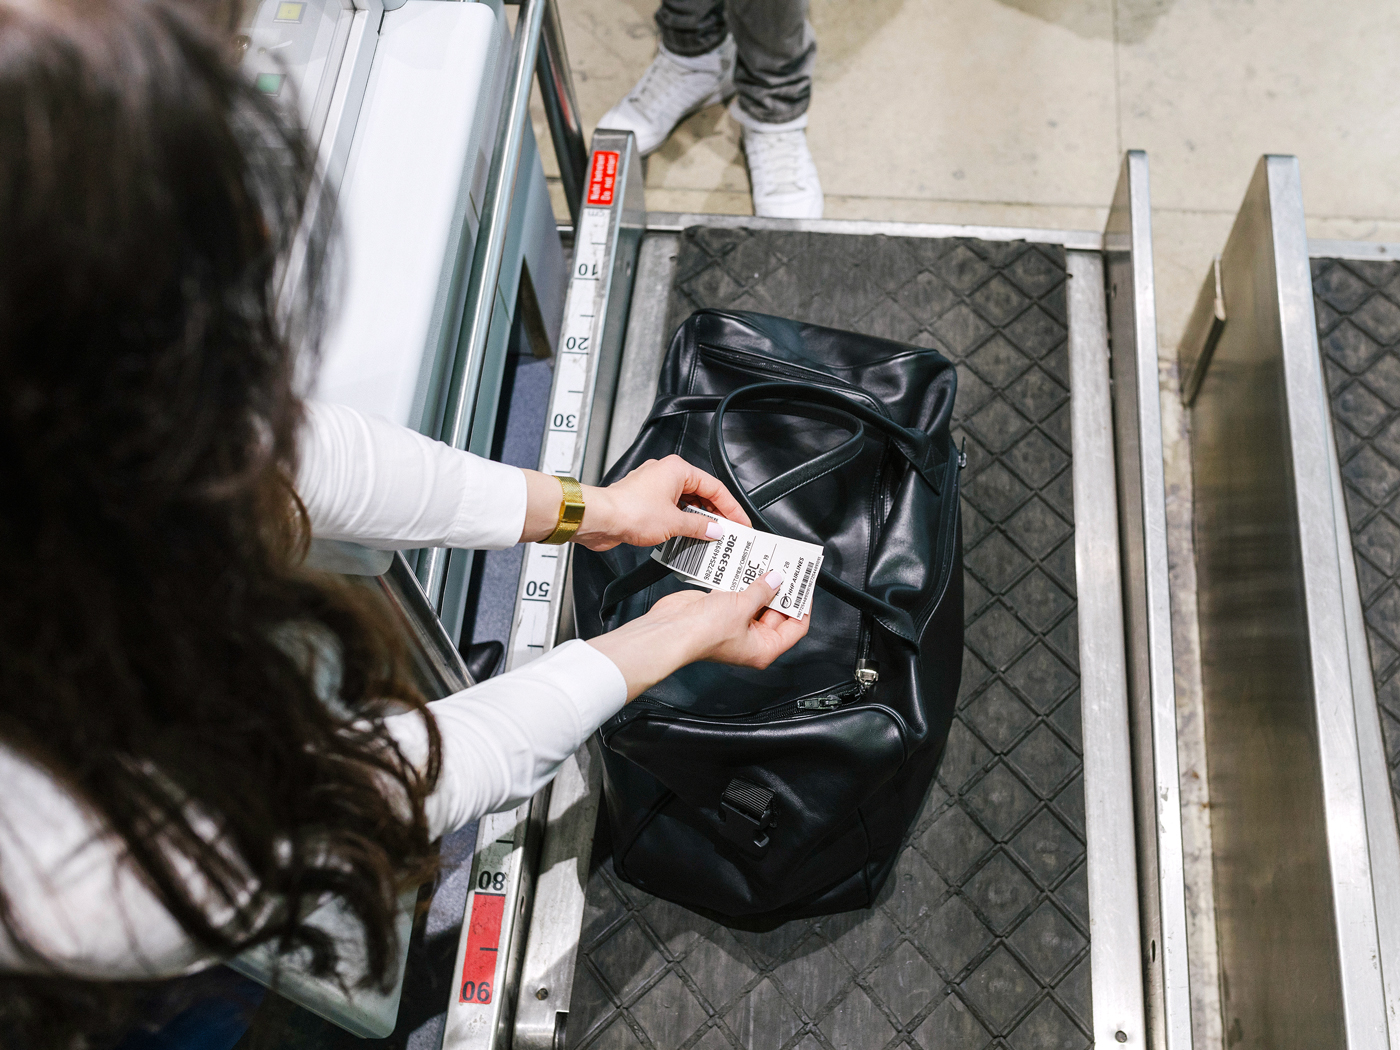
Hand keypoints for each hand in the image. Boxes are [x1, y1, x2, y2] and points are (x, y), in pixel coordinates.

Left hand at [576, 455, 752, 550]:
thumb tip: (713, 530)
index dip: (731, 507)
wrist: (599, 519)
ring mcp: (653, 488)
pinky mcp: (643, 502)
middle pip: (700, 494)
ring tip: (709, 538)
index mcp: (677, 470)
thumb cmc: (629, 511)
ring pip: (684, 503)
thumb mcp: (674, 523)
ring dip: (697, 520)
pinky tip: (687, 537)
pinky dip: (680, 523)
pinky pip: (670, 511)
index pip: (714, 487)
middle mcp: (665, 474)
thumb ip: (699, 527)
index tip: (740, 522)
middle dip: (714, 514)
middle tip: (727, 532)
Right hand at [585, 571, 809, 700]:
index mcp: (763, 648)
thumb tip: (776, 579)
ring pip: (756, 600)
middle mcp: (751, 639)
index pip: (796, 627)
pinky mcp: (719, 610)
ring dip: (761, 582)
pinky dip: (742, 581)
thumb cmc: (703, 633)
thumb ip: (762, 591)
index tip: (806, 585)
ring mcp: (734, 624)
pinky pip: (737, 593)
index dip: (803, 606)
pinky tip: (748, 566)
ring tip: (770, 563)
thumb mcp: (742, 607)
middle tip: (788, 569)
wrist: (670, 629)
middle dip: (781, 590)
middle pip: (777, 612)